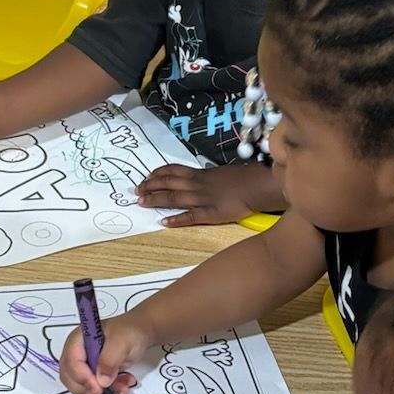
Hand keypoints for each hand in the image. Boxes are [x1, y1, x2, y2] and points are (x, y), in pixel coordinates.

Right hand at [57, 309, 152, 393]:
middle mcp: (77, 352)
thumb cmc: (130, 331)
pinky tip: (122, 388)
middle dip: (84, 391)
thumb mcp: (122, 342)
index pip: (71, 362)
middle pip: (70, 377)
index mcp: (78, 340)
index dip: (82, 378)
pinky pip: (94, 388)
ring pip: (81, 386)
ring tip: (120, 390)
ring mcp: (85, 364)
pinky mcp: (94, 374)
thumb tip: (101, 381)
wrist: (141, 332)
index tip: (97, 389)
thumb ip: (110, 359)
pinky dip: (108, 392)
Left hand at [137, 160, 275, 228]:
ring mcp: (203, 199)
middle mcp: (198, 185)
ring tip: (141, 203)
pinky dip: (177, 219)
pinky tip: (164, 222)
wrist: (258, 185)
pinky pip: (191, 216)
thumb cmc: (242, 179)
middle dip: (150, 186)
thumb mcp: (220, 173)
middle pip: (169, 183)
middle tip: (136, 191)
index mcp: (200, 174)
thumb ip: (205, 177)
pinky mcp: (212, 213)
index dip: (156, 174)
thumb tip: (193, 178)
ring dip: (157, 200)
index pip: (173, 170)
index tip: (145, 177)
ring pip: (175, 198)